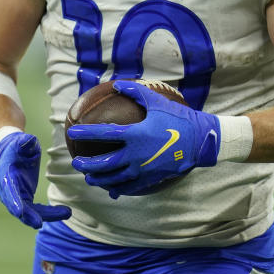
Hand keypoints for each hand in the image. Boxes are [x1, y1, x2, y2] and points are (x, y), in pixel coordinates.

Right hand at [0, 132, 71, 227]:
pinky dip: (50, 213)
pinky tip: (65, 212)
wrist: (11, 153)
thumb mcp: (20, 141)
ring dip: (46, 216)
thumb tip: (29, 141)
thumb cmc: (16, 147)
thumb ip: (24, 142)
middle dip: (28, 216)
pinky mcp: (25, 200)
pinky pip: (37, 211)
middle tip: (39, 223)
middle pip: (17, 207)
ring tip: (66, 213)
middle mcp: (8, 191)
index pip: (9, 191)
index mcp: (6, 177)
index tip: (19, 211)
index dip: (13, 201)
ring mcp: (16, 198)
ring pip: (29, 213)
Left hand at [66, 80, 220, 197]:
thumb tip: (117, 84)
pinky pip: (130, 187)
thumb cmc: (178, 118)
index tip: (73, 131)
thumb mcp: (157, 102)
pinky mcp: (151, 178)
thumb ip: (135, 92)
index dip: (86, 132)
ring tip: (89, 178)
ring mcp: (143, 169)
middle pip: (104, 163)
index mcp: (135, 134)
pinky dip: (118, 188)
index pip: (104, 134)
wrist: (201, 141)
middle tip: (76, 163)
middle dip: (87, 165)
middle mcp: (135, 154)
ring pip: (114, 178)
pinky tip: (111, 188)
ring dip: (98, 179)